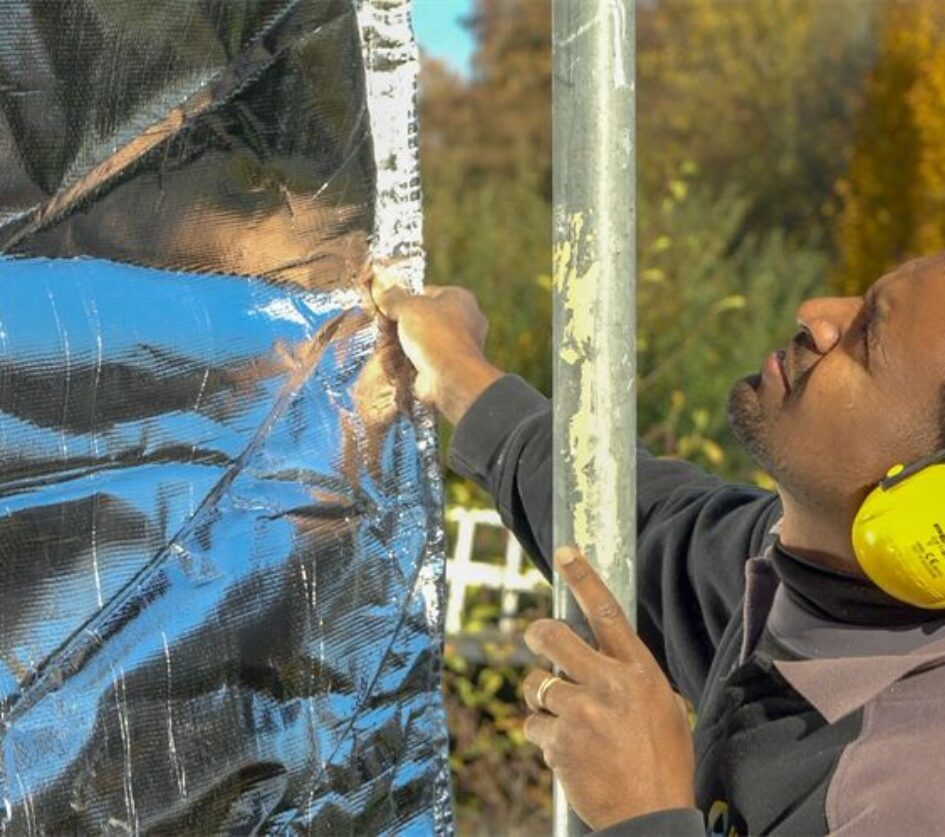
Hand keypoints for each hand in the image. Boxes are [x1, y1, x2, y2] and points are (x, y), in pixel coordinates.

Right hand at [369, 267, 502, 423]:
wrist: (451, 377)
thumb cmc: (436, 334)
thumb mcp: (409, 307)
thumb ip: (394, 298)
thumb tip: (383, 291)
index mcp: (460, 298)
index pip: (427, 292)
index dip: (405, 298)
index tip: (387, 305)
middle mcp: (464, 321)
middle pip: (424, 318)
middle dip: (402, 324)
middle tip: (383, 327)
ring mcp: (457, 347)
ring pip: (422, 341)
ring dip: (403, 345)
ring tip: (386, 346)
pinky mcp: (448, 368)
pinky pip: (423, 361)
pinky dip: (409, 363)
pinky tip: (395, 364)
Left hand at [522, 546, 695, 829]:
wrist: (651, 817)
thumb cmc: (662, 762)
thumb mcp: (663, 707)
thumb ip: (629, 678)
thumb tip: (599, 658)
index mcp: (639, 671)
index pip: (607, 613)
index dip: (584, 578)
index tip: (565, 552)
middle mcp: (608, 683)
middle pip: (553, 636)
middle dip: (538, 634)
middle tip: (538, 639)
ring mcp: (580, 712)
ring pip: (536, 684)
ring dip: (542, 698)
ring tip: (567, 721)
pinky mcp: (558, 741)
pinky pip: (533, 724)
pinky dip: (544, 737)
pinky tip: (568, 752)